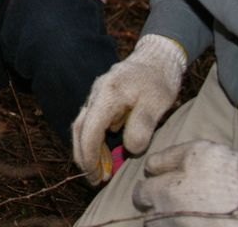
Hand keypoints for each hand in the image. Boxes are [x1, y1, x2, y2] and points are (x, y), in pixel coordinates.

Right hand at [71, 34, 186, 184]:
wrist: (157, 57)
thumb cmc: (158, 80)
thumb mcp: (157, 103)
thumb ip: (142, 126)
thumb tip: (129, 149)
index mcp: (107, 94)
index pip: (89, 130)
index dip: (89, 156)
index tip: (95, 176)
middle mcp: (96, 94)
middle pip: (79, 128)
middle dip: (83, 157)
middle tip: (94, 180)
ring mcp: (97, 95)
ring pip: (83, 126)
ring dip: (88, 150)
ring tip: (100, 172)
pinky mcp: (102, 99)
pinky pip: (92, 122)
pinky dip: (95, 141)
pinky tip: (105, 155)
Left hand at [133, 141, 237, 225]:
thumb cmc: (222, 168)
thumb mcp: (192, 151)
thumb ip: (165, 159)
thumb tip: (148, 167)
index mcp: (163, 195)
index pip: (140, 195)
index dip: (145, 189)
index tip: (151, 186)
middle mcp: (169, 219)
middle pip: (151, 220)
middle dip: (156, 210)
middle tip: (169, 202)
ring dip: (170, 220)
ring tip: (185, 211)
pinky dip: (187, 225)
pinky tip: (199, 219)